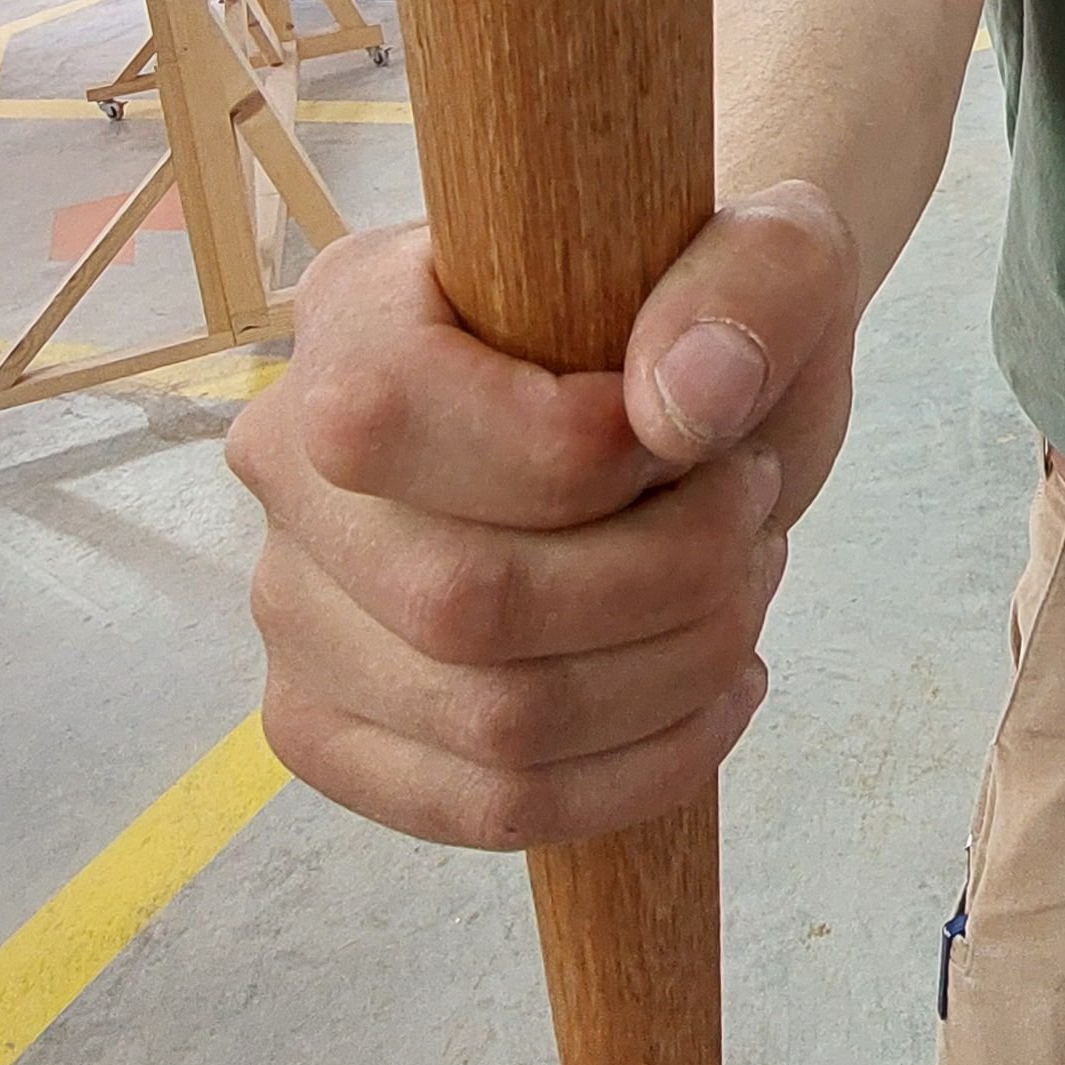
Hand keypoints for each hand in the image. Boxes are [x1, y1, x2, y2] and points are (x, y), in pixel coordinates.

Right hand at [226, 182, 859, 849]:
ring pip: (488, 722)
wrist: (692, 403)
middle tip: (748, 520)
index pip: (398, 419)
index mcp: (350, 310)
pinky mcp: (336, 726)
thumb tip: (683, 402)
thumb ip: (751, 288)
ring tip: (739, 594)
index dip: (586, 457)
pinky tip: (715, 697)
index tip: (706, 439)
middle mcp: (285, 460)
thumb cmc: (712, 318)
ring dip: (669, 675)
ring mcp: (295, 607)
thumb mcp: (779, 257)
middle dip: (663, 581)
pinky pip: (479, 807)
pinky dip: (633, 776)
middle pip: (458, 599)